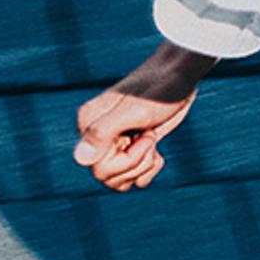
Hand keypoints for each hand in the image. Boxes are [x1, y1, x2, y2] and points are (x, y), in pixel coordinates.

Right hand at [74, 45, 212, 190]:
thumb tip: (80, 160)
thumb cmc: (157, 91)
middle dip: (136, 164)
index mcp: (88, 125)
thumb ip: (102, 133)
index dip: (127, 161)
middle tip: (150, 139)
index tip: (144, 137)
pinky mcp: (130, 147)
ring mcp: (114, 143)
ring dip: (142, 167)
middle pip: (108, 177)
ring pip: (120, 181)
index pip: (98, 168)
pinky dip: (149, 169)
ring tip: (152, 140)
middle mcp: (96, 136)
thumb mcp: (132, 113)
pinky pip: (134, 177)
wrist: (179, 78)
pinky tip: (158, 151)